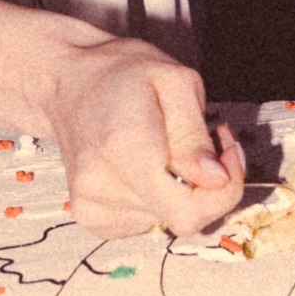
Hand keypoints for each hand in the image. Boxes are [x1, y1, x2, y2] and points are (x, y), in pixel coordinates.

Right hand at [39, 34, 245, 236]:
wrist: (68, 85)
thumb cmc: (125, 74)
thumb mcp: (175, 80)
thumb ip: (194, 135)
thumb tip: (215, 181)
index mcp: (125, 149)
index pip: (188, 210)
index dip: (225, 188)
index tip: (226, 148)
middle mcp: (101, 188)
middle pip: (183, 218)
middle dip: (210, 184)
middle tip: (208, 140)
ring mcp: (91, 208)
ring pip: (167, 220)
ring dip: (183, 188)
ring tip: (172, 144)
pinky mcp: (91, 218)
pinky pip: (147, 221)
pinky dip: (160, 197)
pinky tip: (151, 164)